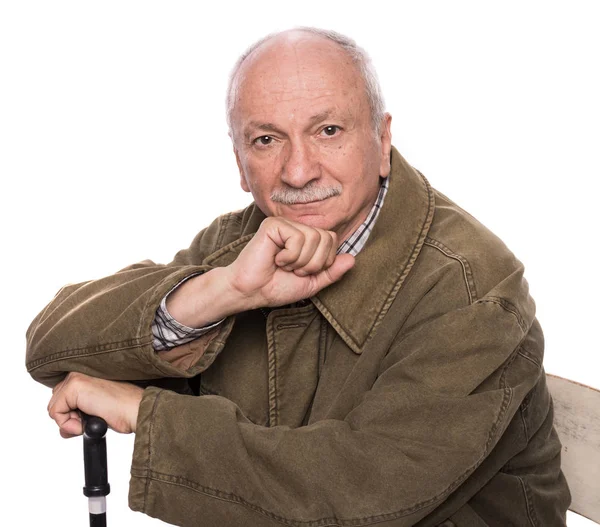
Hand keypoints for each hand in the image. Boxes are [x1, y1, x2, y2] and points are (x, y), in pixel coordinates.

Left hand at [47, 372, 143, 437]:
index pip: (63, 397)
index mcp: (85, 375)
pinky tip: (85, 423)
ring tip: (90, 420)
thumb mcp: (96, 411)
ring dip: (69, 422)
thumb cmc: (124, 410)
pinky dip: (68, 424)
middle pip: (56, 402)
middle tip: (89, 420)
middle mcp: (79, 373)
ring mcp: (76, 378)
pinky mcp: (74, 386)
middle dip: (69, 418)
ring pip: (54, 407)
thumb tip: (63, 429)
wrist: (137, 409)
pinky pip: (55, 412)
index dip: (72, 414)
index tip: (87, 418)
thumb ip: (77, 414)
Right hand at [225, 217, 354, 307]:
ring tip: (284, 265)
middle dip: (313, 263)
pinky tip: (275, 259)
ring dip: (300, 261)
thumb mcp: (312, 283)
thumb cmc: (276, 287)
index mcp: (307, 238)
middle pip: (326, 238)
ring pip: (313, 238)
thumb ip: (332, 272)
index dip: (324, 261)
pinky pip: (297, 238)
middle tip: (293, 269)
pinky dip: (289, 256)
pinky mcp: (273, 225)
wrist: (252, 292)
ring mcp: (285, 224)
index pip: (333, 240)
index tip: (303, 271)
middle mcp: (297, 227)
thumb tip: (352, 259)